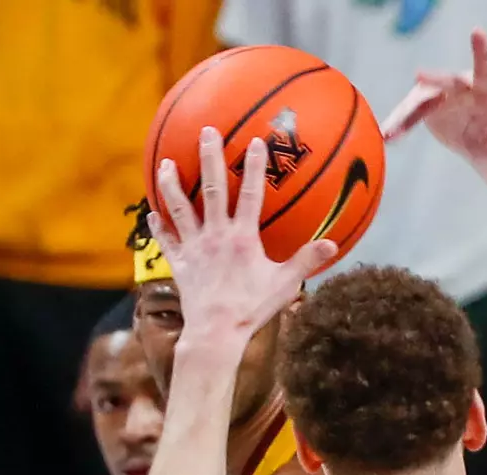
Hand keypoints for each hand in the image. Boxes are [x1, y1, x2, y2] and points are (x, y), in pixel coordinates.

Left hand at [150, 129, 335, 345]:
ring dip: (172, 185)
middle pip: (211, 188)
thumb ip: (306, 261)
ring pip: (180, 208)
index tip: (256, 142)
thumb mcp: (285, 284)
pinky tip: (153, 213)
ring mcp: (194, 248)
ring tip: (165, 163)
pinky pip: (167, 241)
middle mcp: (216, 235)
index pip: (251, 194)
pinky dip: (159, 227)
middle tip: (206, 132)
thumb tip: (333, 245)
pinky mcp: (179, 264)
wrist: (216, 331)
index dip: (255, 167)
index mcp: (243, 237)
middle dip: (209, 158)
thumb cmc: (252, 307)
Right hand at [380, 29, 486, 169]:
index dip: (481, 51)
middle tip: (420, 77)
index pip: (485, 69)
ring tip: (390, 131)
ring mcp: (442, 97)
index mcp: (486, 93)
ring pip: (421, 100)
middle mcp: (463, 88)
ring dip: (404, 114)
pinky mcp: (428, 109)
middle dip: (435, 79)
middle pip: (446, 83)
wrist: (481, 150)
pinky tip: (388, 135)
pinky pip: (410, 115)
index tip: (478, 32)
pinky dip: (399, 124)